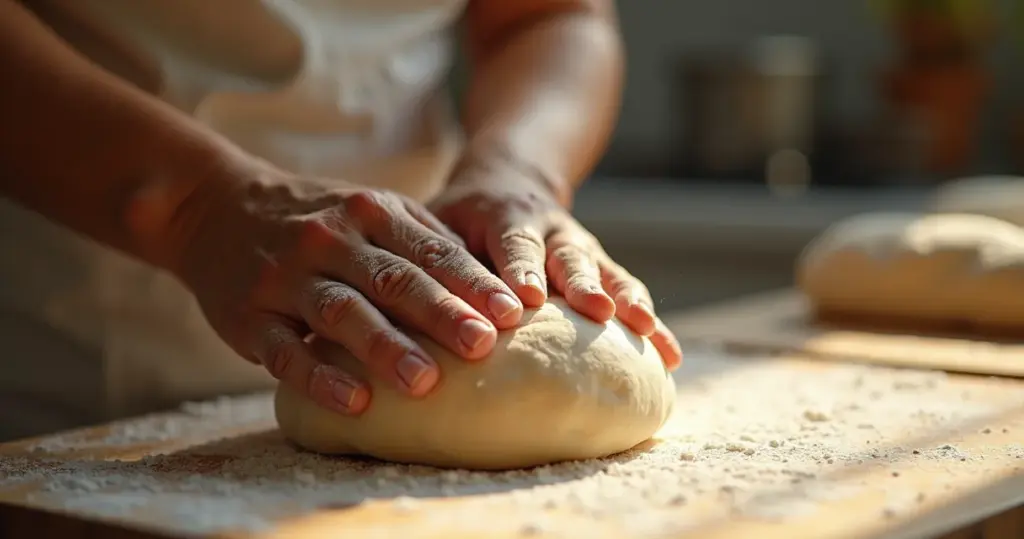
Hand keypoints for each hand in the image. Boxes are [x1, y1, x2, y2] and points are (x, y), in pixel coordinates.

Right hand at [167, 159, 524, 415]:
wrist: (215, 207)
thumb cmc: (316, 218)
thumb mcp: (369, 209)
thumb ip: (423, 239)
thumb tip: (489, 283)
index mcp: (370, 213)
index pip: (430, 251)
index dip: (472, 282)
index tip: (513, 313)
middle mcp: (330, 240)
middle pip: (393, 279)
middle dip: (441, 313)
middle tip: (483, 346)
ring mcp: (286, 278)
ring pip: (342, 312)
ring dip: (385, 347)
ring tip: (426, 381)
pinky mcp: (249, 316)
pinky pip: (286, 350)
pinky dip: (319, 377)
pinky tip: (353, 402)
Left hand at [429, 154, 682, 369]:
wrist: (510, 177)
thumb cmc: (461, 215)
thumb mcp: (440, 220)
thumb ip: (435, 256)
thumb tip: (409, 306)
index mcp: (506, 215)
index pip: (513, 242)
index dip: (520, 268)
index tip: (526, 300)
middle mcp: (551, 229)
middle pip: (570, 255)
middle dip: (584, 285)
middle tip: (597, 311)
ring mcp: (581, 248)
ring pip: (609, 272)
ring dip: (627, 302)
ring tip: (647, 332)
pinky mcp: (602, 268)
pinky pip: (630, 294)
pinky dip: (652, 325)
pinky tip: (669, 357)